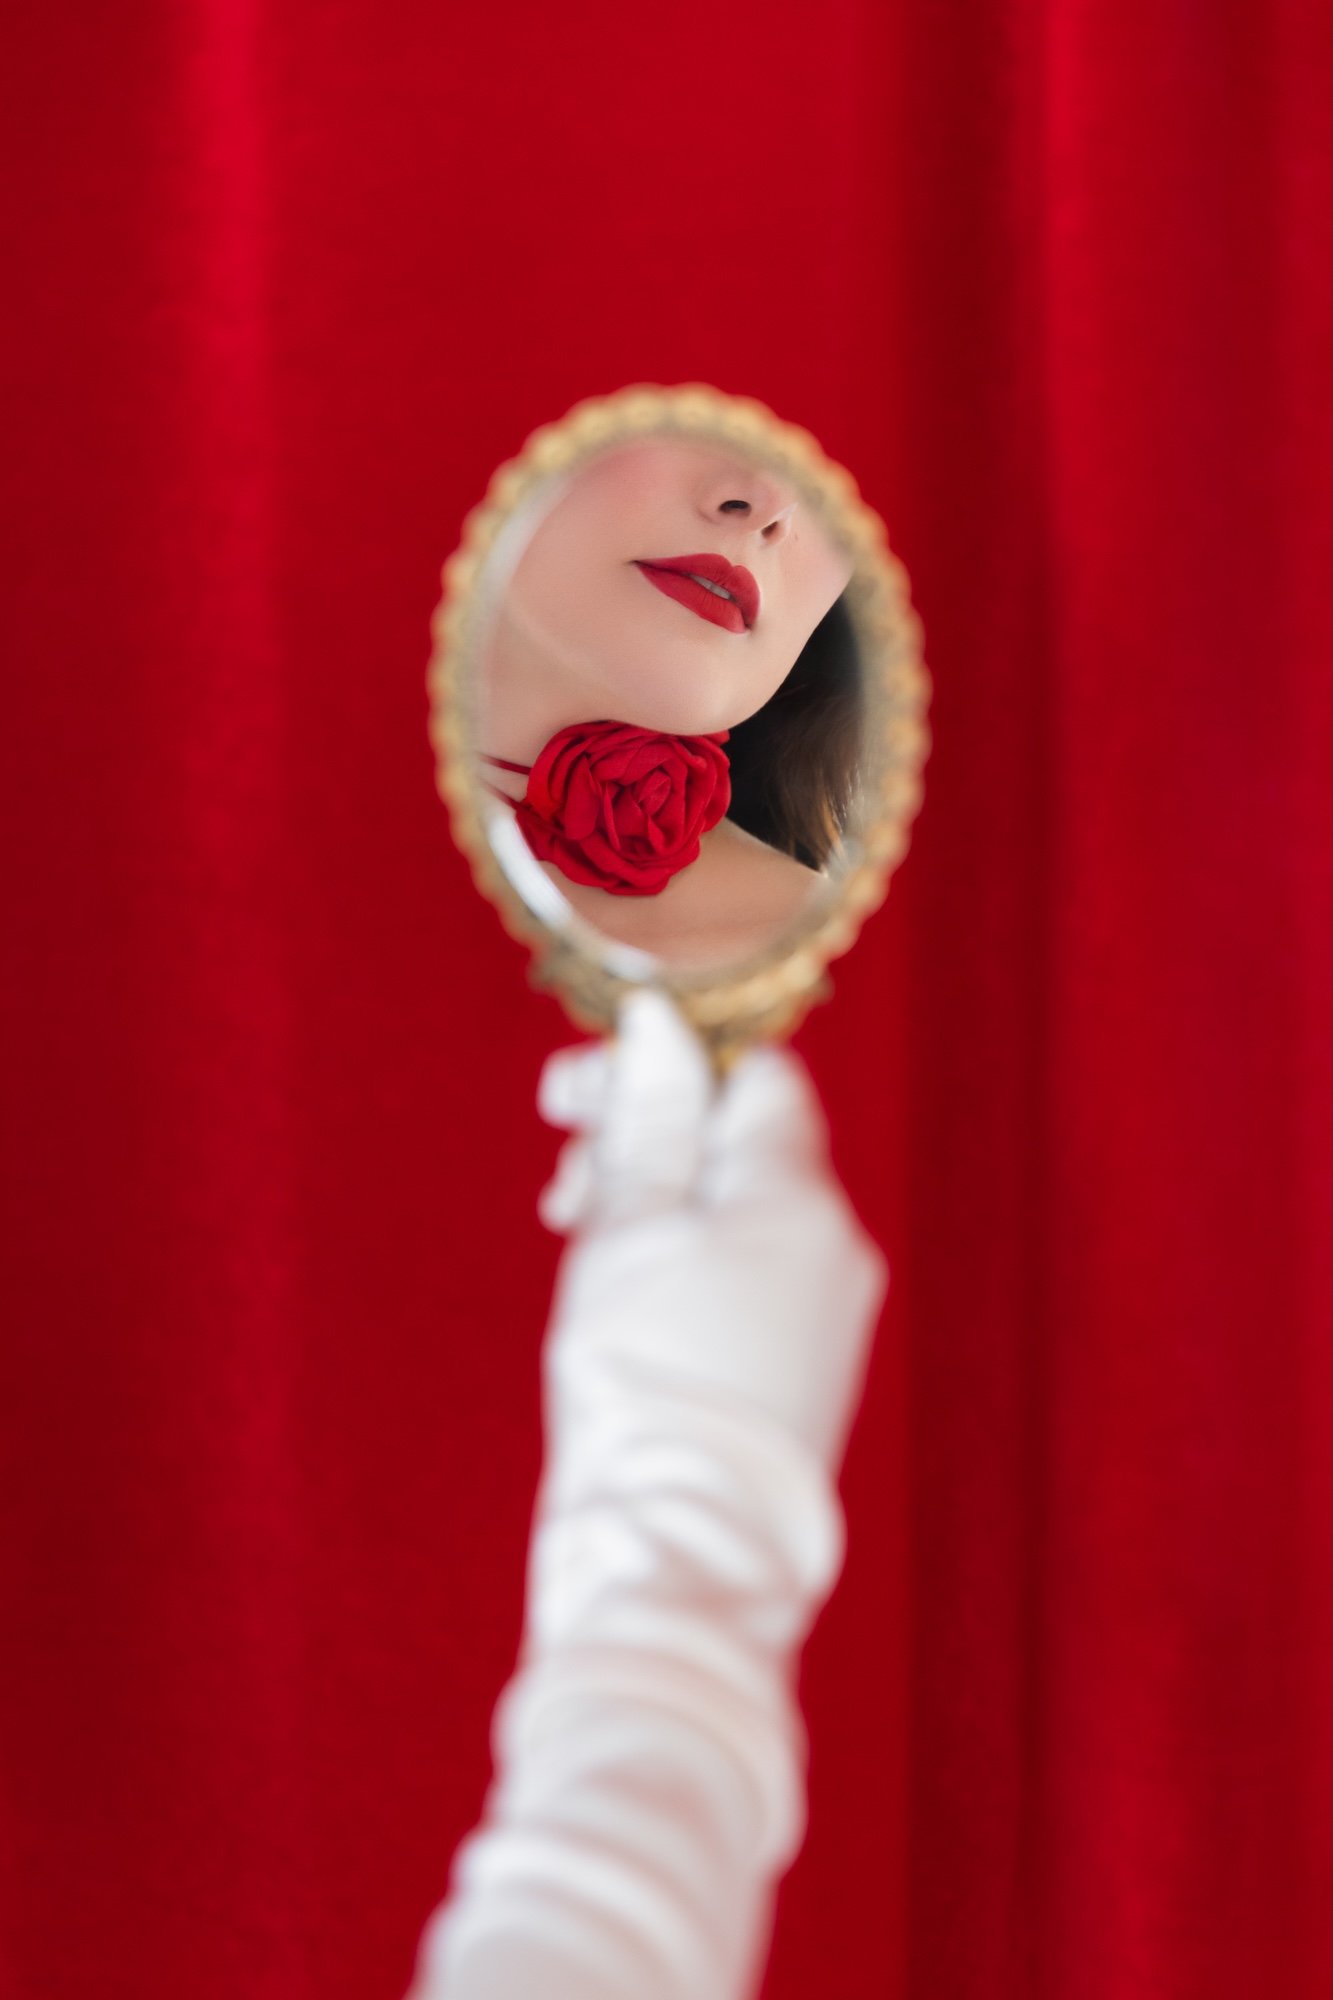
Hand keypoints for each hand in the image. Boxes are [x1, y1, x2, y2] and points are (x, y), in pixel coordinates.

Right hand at [537, 989, 887, 1470]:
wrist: (682, 1546)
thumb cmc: (644, 1377)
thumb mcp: (628, 1229)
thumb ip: (650, 1120)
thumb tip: (662, 1024)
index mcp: (800, 1197)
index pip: (756, 1074)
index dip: (666, 1065)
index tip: (577, 1097)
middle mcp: (835, 1248)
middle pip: (741, 1146)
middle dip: (645, 1141)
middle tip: (564, 1184)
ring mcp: (828, 1315)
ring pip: (737, 1217)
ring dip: (654, 1209)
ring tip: (582, 1251)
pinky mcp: (806, 1371)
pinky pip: (747, 1281)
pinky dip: (684, 1269)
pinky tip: (625, 1305)